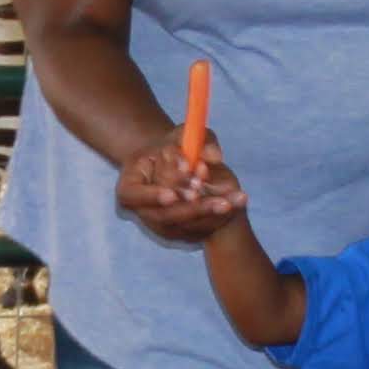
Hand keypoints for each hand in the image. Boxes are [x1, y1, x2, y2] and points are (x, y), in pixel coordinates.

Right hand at [114, 139, 239, 243]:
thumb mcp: (183, 135)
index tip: (172, 195)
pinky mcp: (181, 233)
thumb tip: (213, 156)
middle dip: (191, 206)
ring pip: (186, 225)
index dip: (152, 197)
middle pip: (164, 215)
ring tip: (234, 198)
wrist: (179, 167)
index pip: (133, 195)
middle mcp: (143, 210)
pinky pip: (200, 229)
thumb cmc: (174, 148)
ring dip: (211, 212)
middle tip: (214, 196)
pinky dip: (220, 216)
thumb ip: (199, 139)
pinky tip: (238, 202)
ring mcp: (161, 226)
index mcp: (131, 184)